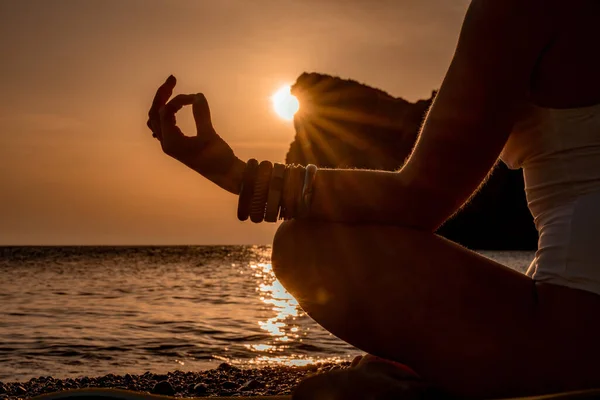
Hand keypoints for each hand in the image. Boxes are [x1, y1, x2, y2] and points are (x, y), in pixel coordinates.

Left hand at [147, 76, 244, 193]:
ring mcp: (170, 144)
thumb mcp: (210, 136)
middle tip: (173, 79)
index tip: (195, 97)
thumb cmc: (218, 158)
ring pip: (156, 119)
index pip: (166, 112)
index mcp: (171, 142)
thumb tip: (197, 95)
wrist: (225, 174)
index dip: (178, 100)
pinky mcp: (176, 144)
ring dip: (162, 103)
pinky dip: (166, 112)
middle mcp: (166, 143)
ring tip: (171, 89)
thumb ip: (202, 115)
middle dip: (162, 95)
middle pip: (155, 113)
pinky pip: (163, 125)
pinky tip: (174, 106)